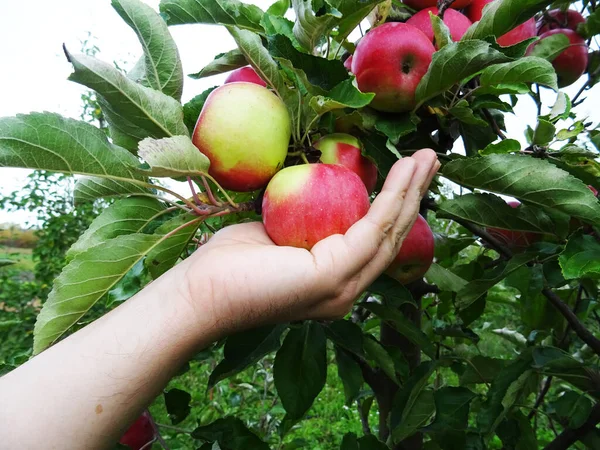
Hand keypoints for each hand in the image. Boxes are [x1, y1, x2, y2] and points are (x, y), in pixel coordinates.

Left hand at [177, 149, 439, 335]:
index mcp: (334, 281)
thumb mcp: (278, 233)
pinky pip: (372, 229)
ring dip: (411, 192)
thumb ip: (305, 222)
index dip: (395, 207)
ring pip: (389, 232)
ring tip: (427, 159)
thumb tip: (317, 192)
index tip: (407, 174)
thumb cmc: (230, 263)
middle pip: (392, 236)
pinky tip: (403, 172)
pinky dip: (391, 198)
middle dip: (414, 195)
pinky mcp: (333, 277)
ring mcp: (342, 288)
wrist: (200, 291)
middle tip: (431, 160)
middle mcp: (346, 289)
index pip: (374, 241)